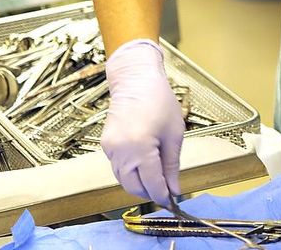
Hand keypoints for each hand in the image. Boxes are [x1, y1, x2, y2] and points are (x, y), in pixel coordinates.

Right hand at [101, 39, 184, 205]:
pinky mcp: (106, 145)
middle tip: (166, 191)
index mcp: (140, 148)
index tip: (173, 201)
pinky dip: (130, 172)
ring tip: (157, 178)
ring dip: (139, 184)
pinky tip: (144, 166)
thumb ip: (172, 165)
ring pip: (123, 180)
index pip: (152, 184)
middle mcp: (121, 151)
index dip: (163, 195)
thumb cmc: (159, 101)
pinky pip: (118, 167)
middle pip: (134, 187)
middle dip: (150, 192)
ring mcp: (110, 149)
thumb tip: (174, 189)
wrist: (136, 80)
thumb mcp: (174, 133)